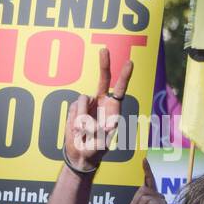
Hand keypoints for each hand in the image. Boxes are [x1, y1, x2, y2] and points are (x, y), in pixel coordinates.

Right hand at [64, 47, 133, 173]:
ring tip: (84, 132)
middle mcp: (100, 102)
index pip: (119, 89)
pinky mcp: (74, 107)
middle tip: (104, 49)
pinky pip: (73, 107)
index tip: (129, 62)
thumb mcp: (101, 145)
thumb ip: (102, 134)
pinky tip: (76, 129)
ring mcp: (87, 104)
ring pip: (82, 99)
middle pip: (103, 79)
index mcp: (112, 108)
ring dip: (81, 116)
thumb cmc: (95, 149)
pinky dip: (75, 120)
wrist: (80, 154)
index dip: (124, 76)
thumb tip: (104, 123)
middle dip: (104, 63)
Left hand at [127, 159, 165, 203]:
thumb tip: (141, 187)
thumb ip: (138, 196)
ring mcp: (161, 200)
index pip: (148, 180)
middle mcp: (157, 195)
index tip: (143, 160)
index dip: (146, 169)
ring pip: (144, 197)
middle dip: (134, 201)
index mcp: (150, 194)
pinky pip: (149, 203)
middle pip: (142, 189)